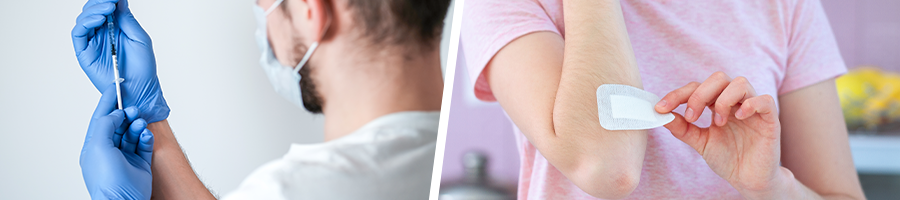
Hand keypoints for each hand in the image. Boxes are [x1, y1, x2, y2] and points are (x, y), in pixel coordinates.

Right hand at [72, 0, 167, 122]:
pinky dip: (86, 23)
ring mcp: (92, 43)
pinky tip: (99, 19)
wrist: (140, 88)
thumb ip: (128, 20)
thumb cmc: (143, 67)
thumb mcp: (140, 38)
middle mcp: (102, 34)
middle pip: (92, 11)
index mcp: (115, 28)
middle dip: (99, 2)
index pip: (105, 8)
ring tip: (107, 7)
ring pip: (84, 20)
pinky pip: (79, 34)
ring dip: (93, 10)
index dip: (108, 0)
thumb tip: (119, 0)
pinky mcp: (85, 53)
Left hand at [80, 84, 154, 199]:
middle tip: (133, 109)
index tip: (115, 88)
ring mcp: (126, 157)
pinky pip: (145, 144)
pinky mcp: (141, 163)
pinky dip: (146, 138)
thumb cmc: (106, 179)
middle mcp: (110, 150)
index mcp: (95, 146)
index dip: (108, 102)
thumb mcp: (98, 146)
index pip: (101, 119)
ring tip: (140, 124)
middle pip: (118, 124)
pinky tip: (146, 135)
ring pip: (132, 133)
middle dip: (126, 114)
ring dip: (137, 126)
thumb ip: (105, 125)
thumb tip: (115, 114)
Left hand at [655, 72, 784, 197]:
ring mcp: (753, 108)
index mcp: (717, 104)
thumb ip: (682, 128)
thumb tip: (661, 114)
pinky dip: (750, 105)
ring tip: (717, 123)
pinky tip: (738, 118)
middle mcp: (735, 101)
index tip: (661, 108)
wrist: (749, 179)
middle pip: (719, 78)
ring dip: (723, 100)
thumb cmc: (727, 158)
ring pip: (740, 83)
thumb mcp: (700, 142)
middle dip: (700, 95)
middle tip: (692, 117)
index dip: (678, 94)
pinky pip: (764, 100)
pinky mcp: (770, 119)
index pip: (697, 87)